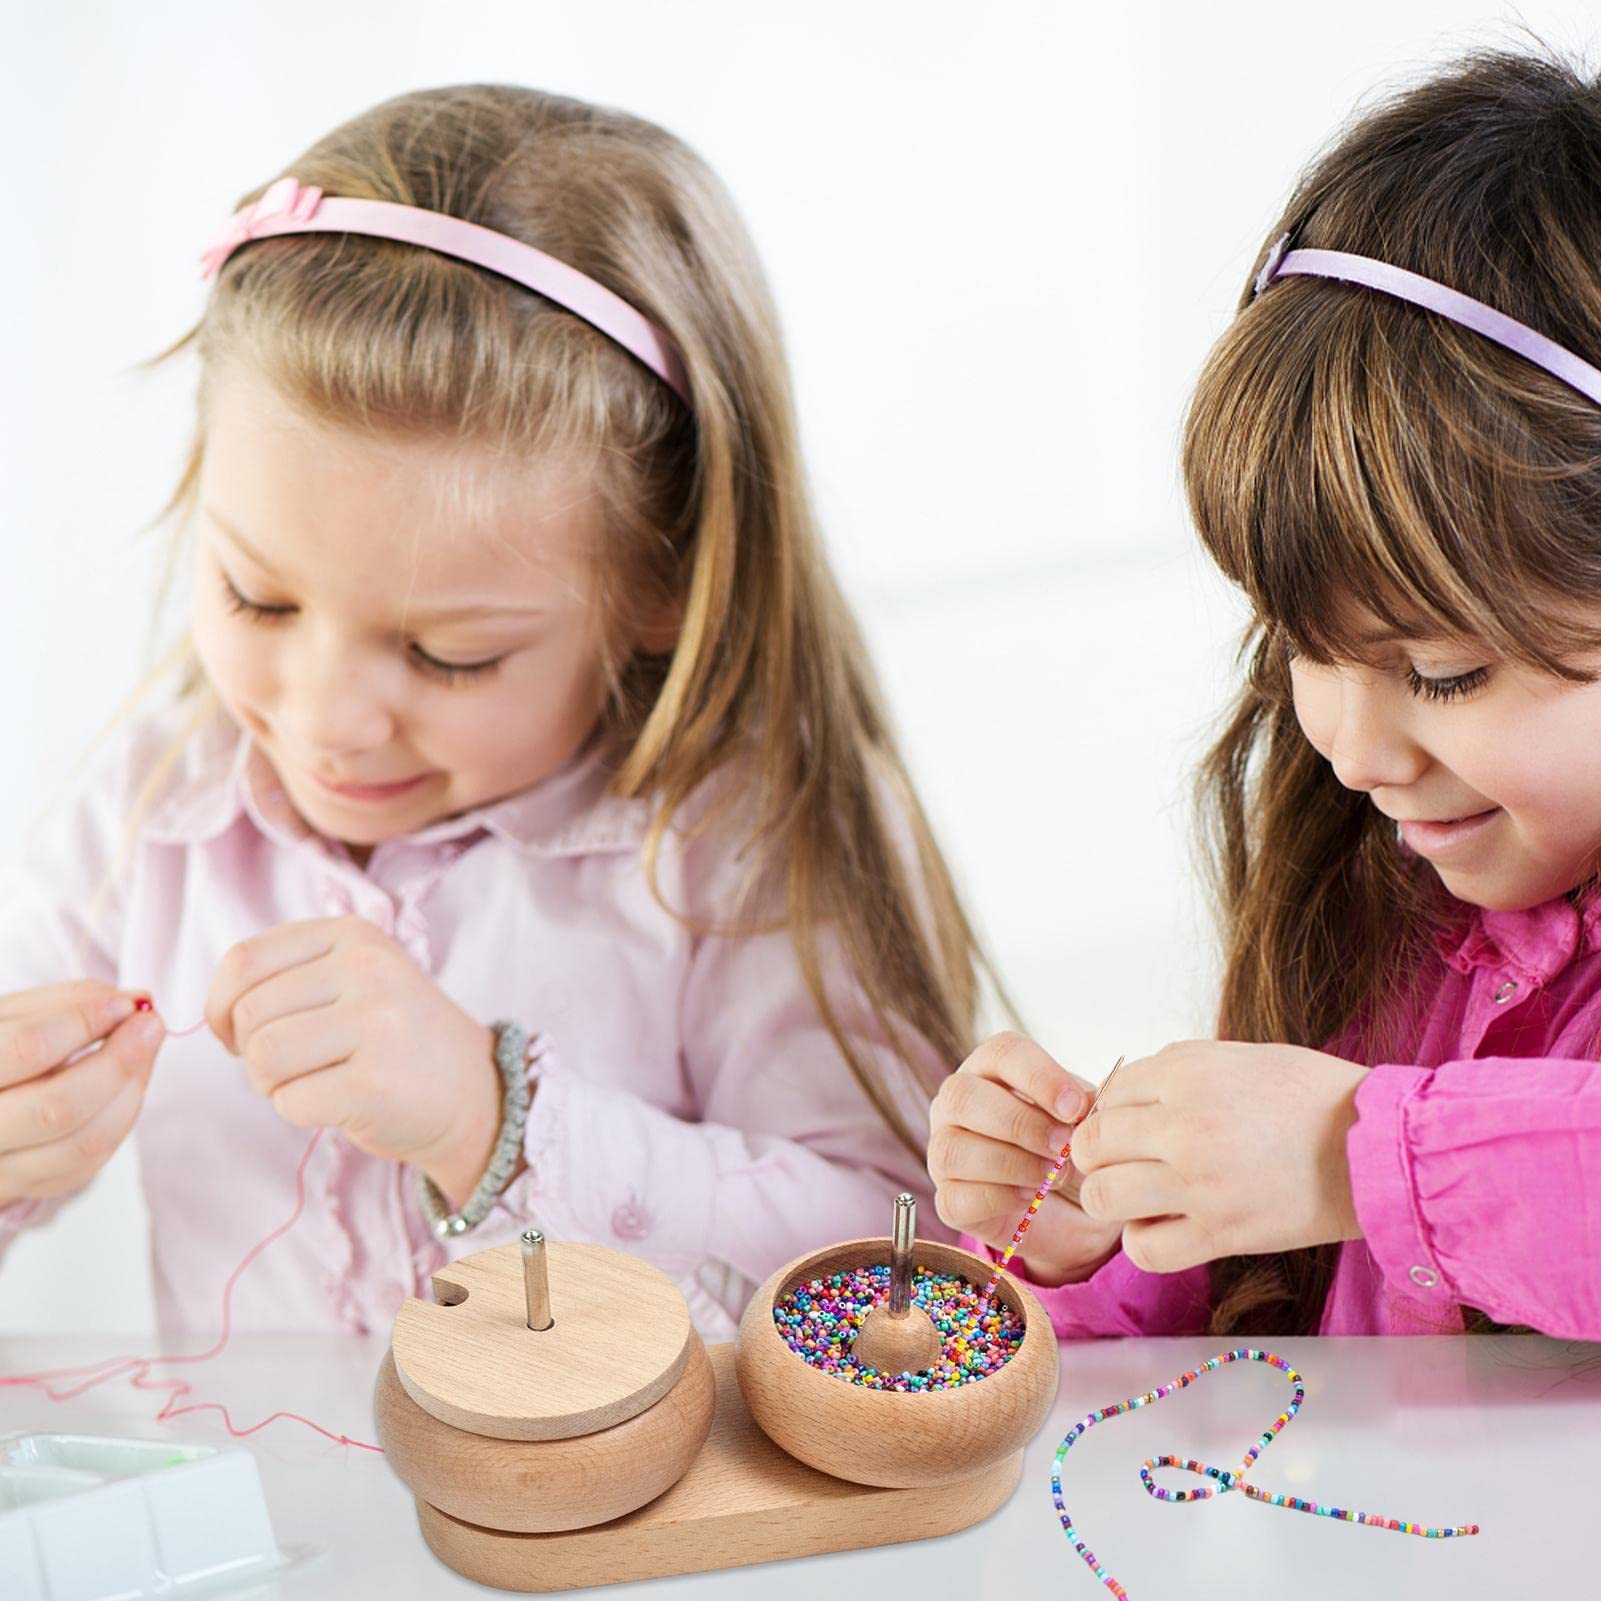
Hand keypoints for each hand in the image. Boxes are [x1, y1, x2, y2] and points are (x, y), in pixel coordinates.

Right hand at [0, 982, 164, 1205]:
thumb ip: (66, 1003)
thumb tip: (133, 1002)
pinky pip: (87, 1165)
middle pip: (59, 1107)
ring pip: (82, 1143)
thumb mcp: (10, 1018)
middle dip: (120, 1062)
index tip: (126, 1004)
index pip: (30, 1049)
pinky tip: (126, 1089)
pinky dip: (119, 1121)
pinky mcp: (25, 1188)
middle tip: (150, 1026)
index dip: (86, 1021)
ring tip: (143, 1054)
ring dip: (130, 1092)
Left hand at [205, 916, 516, 1207]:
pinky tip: (338, 1103)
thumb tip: (214, 1012)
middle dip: (251, 1052)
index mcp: (355, 934)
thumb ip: (290, 974)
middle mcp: (368, 970)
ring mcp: (376, 1025)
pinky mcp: (374, 1084)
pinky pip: (289, 1101)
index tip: (239, 1033)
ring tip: (314, 1081)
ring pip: (262, 1058)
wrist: (475, 1092)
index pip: (244, 961)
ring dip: (271, 1084)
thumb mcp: (357, 977)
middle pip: (249, 1014)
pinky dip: (299, 1111)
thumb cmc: (397, 1039)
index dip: (221, 1005)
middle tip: (293, 1065)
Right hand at [929, 1031, 1122, 1286]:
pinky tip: (1030, 1197)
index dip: (1038, 1076)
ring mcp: (942, 1150)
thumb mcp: (1084, 1120)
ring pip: (954, 1150)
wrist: (1072, 1209)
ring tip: (1052, 1176)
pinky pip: (956, 1197)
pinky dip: (999, 1199)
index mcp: (990, 1069)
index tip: (1075, 1108)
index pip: (1001, 1052)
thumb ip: (1083, 1105)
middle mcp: (956, 1103)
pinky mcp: (947, 1198)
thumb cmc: (1070, 1148)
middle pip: (963, 1095)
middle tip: (1064, 1146)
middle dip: (1020, 1123)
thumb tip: (1086, 1102)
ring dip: (1013, 1165)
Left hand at [1068, 1039, 1368, 1272]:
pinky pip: (1144, 1251)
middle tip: (1129, 1163)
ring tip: (1143, 1197)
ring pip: (1102, 1197)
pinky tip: (1167, 1227)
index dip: (1112, 1114)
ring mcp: (1198, 1182)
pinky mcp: (1222, 1233)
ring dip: (1113, 1199)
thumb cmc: (1312, 1097)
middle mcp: (1182, 1125)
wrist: (1376, 1147)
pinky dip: (1145, 1242)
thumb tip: (1123, 1095)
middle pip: (1091, 1146)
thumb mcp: (1236, 1057)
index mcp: (1185, 1073)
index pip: (1106, 1096)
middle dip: (1100, 1156)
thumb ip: (1176, 1072)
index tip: (1130, 1129)